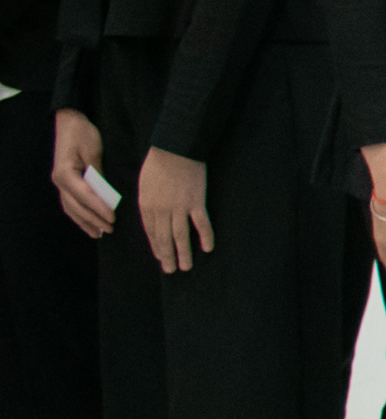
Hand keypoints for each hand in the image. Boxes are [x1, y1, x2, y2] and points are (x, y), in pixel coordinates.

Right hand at [49, 108, 111, 238]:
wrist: (69, 121)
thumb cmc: (83, 132)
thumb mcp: (94, 150)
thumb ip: (98, 173)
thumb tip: (106, 193)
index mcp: (65, 173)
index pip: (84, 196)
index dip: (98, 208)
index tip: (112, 218)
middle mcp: (59, 181)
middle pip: (76, 206)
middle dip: (93, 219)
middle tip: (110, 229)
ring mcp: (60, 183)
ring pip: (71, 208)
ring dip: (84, 221)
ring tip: (98, 233)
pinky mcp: (64, 182)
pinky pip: (70, 203)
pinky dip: (78, 214)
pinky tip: (88, 222)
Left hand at [136, 147, 212, 270]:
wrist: (174, 148)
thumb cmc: (158, 162)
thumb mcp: (144, 184)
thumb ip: (148, 201)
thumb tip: (152, 216)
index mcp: (147, 206)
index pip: (151, 232)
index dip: (156, 247)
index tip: (160, 258)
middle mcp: (161, 210)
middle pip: (164, 238)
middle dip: (167, 256)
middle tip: (171, 270)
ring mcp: (180, 207)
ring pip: (181, 235)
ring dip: (183, 253)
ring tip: (185, 267)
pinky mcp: (196, 201)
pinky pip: (201, 223)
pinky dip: (205, 236)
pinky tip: (208, 248)